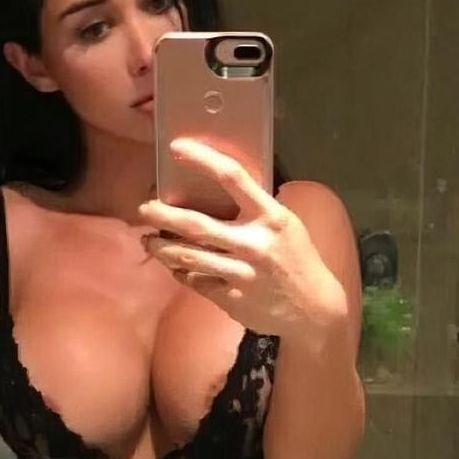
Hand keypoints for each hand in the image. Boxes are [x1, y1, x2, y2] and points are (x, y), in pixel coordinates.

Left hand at [139, 139, 346, 345]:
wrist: (314, 310)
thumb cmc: (298, 260)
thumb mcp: (287, 226)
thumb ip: (256, 209)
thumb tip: (215, 189)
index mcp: (270, 217)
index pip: (232, 178)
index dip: (201, 158)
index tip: (176, 148)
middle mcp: (254, 244)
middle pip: (196, 224)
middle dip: (162, 215)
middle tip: (143, 209)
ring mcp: (241, 274)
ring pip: (187, 257)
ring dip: (161, 247)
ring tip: (148, 241)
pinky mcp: (232, 299)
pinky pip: (196, 282)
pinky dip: (182, 272)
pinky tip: (176, 266)